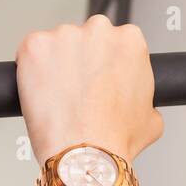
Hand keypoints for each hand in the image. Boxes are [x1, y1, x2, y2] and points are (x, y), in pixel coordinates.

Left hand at [16, 14, 162, 164]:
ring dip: (60, 64)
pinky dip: (35, 69)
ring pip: (59, 44)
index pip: (121, 40)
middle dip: (87, 58)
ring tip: (64, 96)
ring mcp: (63, 36)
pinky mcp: (34, 46)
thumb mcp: (153, 118)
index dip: (113, 62)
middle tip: (86, 89)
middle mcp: (98, 31)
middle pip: (89, 37)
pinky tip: (46, 93)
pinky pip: (32, 52)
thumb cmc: (117, 138)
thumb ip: (145, 96)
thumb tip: (135, 99)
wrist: (85, 153)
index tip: (108, 77)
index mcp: (131, 42)